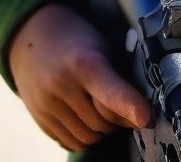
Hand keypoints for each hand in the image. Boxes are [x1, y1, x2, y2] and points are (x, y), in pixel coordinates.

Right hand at [8, 2, 152, 152]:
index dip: (132, 108)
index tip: (147, 119)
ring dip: (102, 130)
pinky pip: (70, 142)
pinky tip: (87, 117)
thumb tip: (141, 111)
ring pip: (87, 137)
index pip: (111, 94)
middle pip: (102, 122)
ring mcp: (47, 106)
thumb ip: (120, 76)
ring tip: (104, 110)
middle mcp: (62, 86)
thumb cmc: (78, 40)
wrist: (33, 37)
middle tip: (127, 107)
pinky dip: (84, 136)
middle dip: (120, 119)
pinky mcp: (40, 120)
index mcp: (84, 63)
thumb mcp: (102, 47)